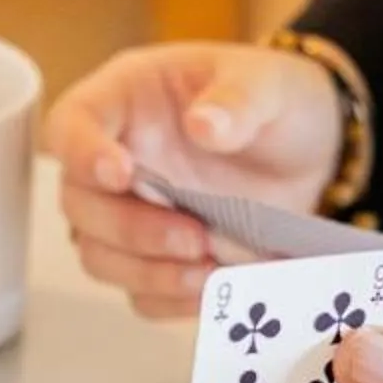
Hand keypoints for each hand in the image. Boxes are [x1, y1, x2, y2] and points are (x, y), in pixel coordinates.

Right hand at [49, 43, 344, 317]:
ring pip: (100, 256)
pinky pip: (140, 294)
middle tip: (195, 237)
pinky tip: (213, 291)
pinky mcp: (155, 259)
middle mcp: (116, 158)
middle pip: (80, 205)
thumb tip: (205, 124)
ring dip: (148, 273)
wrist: (310, 153)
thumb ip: (240, 97)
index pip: (71, 125)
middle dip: (131, 230)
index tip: (120, 174)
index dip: (81, 152)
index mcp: (126, 100)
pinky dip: (172, 299)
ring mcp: (131, 214)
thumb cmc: (275, 101)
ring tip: (210, 270)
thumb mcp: (271, 83)